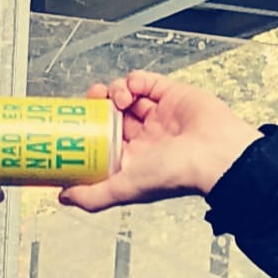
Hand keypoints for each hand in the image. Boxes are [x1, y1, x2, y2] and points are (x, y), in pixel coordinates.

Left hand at [56, 71, 257, 212]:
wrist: (213, 153)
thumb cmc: (176, 175)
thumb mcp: (125, 188)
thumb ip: (93, 196)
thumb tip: (64, 197)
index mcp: (133, 161)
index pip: (102, 142)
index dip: (87, 131)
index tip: (74, 124)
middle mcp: (145, 138)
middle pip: (111, 115)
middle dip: (97, 106)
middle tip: (90, 102)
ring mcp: (157, 116)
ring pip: (126, 96)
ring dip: (115, 92)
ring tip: (118, 99)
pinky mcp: (170, 94)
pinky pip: (146, 81)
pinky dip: (134, 81)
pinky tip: (132, 89)